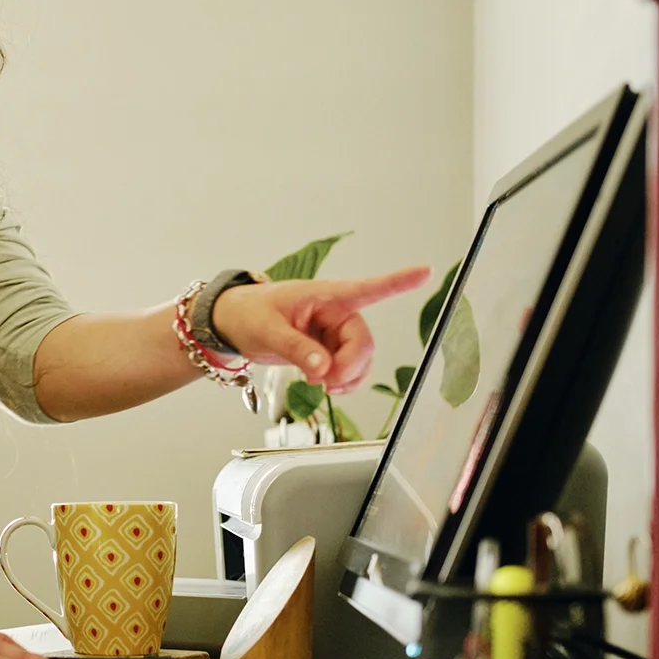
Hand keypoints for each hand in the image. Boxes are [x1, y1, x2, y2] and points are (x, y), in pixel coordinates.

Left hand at [210, 266, 431, 392]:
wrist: (233, 323)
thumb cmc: (248, 312)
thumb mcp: (267, 329)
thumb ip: (294, 348)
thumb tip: (322, 369)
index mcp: (325, 296)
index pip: (368, 288)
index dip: (398, 282)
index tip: (425, 272)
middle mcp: (336, 313)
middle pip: (363, 343)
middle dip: (349, 366)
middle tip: (323, 381)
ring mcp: (334, 333)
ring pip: (359, 360)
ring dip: (347, 378)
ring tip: (319, 384)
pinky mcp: (328, 350)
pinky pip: (349, 370)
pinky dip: (341, 383)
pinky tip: (323, 385)